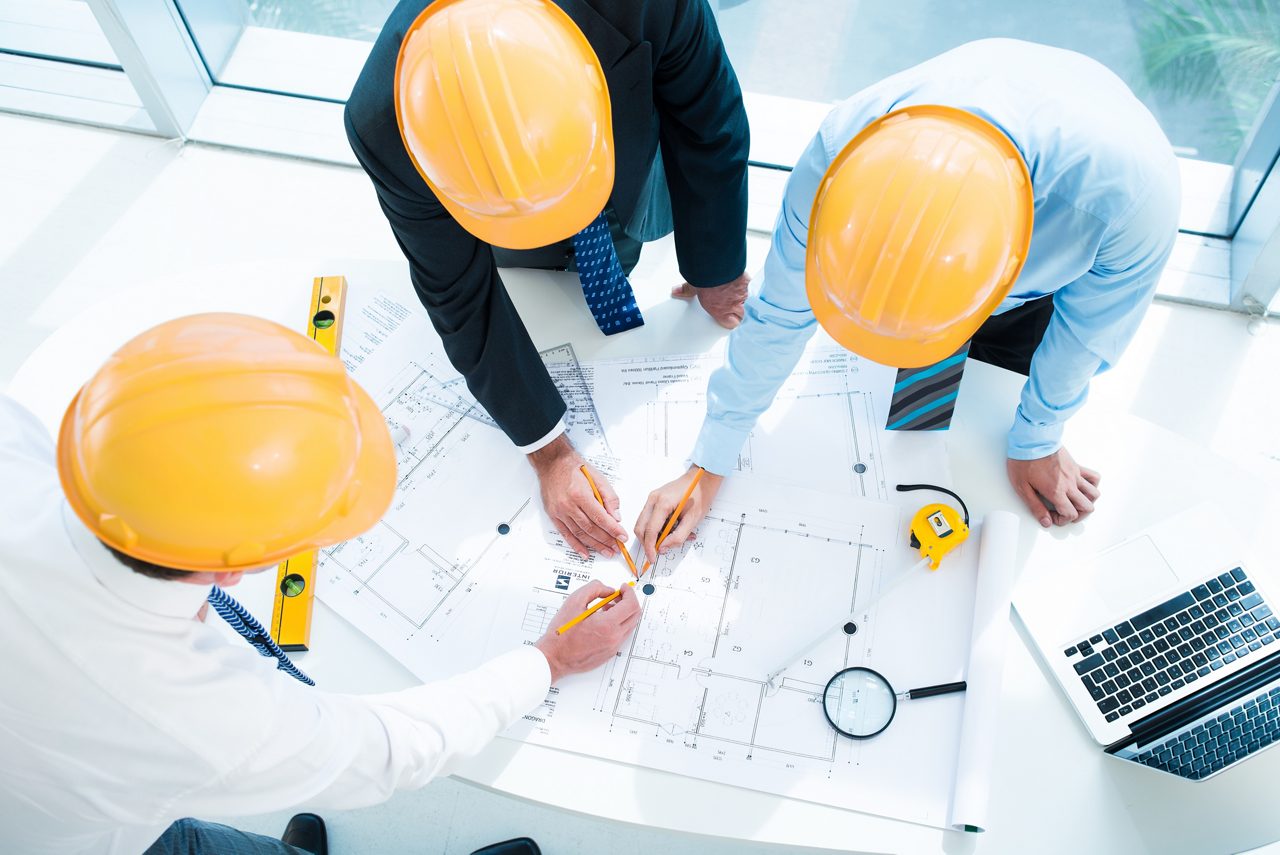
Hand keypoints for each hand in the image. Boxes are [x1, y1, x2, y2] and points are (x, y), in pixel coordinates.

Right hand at [528, 435, 626, 558]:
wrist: (552, 463)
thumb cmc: (575, 468)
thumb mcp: (598, 478)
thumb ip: (609, 497)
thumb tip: (616, 517)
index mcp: (581, 494)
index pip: (600, 518)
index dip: (613, 530)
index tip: (622, 537)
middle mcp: (568, 505)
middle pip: (590, 529)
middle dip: (606, 540)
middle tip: (616, 548)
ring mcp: (559, 512)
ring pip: (579, 534)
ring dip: (594, 545)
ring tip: (606, 552)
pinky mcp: (553, 515)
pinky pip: (566, 534)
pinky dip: (576, 545)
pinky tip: (585, 553)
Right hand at [535, 581, 641, 682]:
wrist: (554, 658)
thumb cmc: (561, 633)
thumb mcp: (574, 601)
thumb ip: (594, 589)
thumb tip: (609, 590)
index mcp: (607, 625)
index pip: (631, 605)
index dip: (629, 592)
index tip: (622, 588)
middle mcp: (614, 638)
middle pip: (635, 615)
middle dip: (628, 601)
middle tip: (616, 596)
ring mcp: (613, 647)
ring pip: (629, 626)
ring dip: (623, 613)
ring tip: (605, 608)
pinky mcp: (609, 653)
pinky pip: (622, 635)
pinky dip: (618, 624)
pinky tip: (602, 621)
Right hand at [633, 465, 723, 562]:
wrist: (701, 478)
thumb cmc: (700, 495)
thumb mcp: (693, 520)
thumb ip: (678, 536)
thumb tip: (663, 548)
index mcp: (663, 503)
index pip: (650, 531)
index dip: (650, 547)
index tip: (652, 558)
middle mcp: (653, 499)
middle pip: (640, 527)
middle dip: (647, 543)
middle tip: (658, 552)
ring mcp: (652, 498)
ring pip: (642, 523)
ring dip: (652, 536)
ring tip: (669, 538)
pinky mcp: (654, 499)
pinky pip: (648, 518)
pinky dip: (655, 528)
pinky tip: (669, 530)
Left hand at [672, 272, 749, 328]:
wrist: (719, 266)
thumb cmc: (709, 279)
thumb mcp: (694, 285)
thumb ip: (687, 290)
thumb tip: (677, 291)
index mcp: (720, 311)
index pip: (731, 324)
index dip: (731, 321)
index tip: (729, 318)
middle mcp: (734, 306)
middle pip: (743, 317)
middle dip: (742, 314)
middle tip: (738, 309)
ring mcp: (744, 295)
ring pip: (750, 304)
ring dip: (747, 301)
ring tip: (744, 298)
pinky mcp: (749, 283)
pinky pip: (753, 289)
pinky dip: (751, 287)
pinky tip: (748, 284)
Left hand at [1007, 447, 1100, 527]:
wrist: (1030, 440)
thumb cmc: (1024, 461)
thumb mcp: (1022, 487)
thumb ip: (1036, 507)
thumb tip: (1046, 522)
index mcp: (1056, 491)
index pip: (1070, 514)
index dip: (1062, 520)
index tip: (1052, 517)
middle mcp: (1069, 484)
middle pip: (1087, 507)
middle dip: (1077, 515)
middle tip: (1064, 513)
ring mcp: (1075, 474)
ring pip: (1094, 494)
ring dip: (1087, 502)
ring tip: (1074, 503)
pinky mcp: (1076, 466)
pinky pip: (1094, 477)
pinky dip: (1092, 485)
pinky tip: (1082, 487)